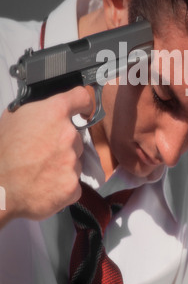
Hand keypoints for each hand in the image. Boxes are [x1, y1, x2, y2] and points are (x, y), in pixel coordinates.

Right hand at [0, 87, 92, 223]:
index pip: (81, 98)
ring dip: (63, 164)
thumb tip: (47, 110)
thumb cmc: (2, 153)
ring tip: (40, 169)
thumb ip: (38, 110)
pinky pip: (73, 182)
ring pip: (75, 159)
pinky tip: (44, 184)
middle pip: (76, 135)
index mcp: (54, 113)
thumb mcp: (13, 117)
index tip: (84, 109)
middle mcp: (68, 134)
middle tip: (43, 151)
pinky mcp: (72, 184)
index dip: (83, 104)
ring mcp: (71, 160)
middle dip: (63, 143)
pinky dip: (62, 185)